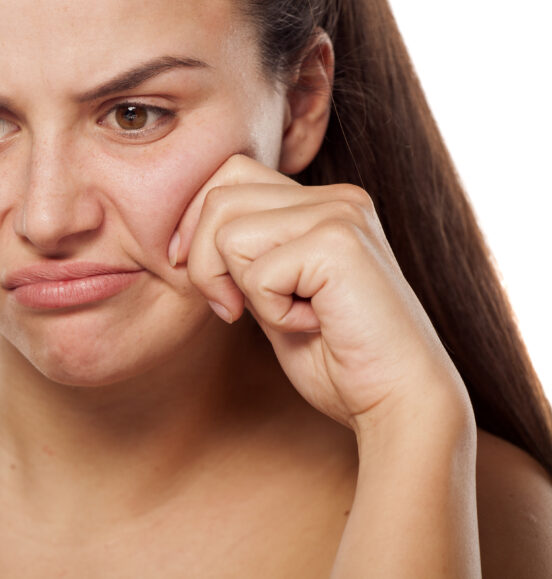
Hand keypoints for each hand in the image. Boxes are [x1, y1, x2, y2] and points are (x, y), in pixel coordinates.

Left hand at [169, 154, 469, 432]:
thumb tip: (177, 237)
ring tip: (289, 316)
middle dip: (204, 262)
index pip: (228, 175)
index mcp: (321, 203)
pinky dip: (270, 311)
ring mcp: (341, 214)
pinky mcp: (338, 243)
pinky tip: (314, 325)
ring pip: (227, 230)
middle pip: (219, 195)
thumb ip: (239, 258)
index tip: (210, 285)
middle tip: (235, 309)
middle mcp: (335, 197)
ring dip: (241, 288)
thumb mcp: (270, 296)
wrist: (400, 404)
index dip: (197, 227)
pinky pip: (256, 270)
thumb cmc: (336, 360)